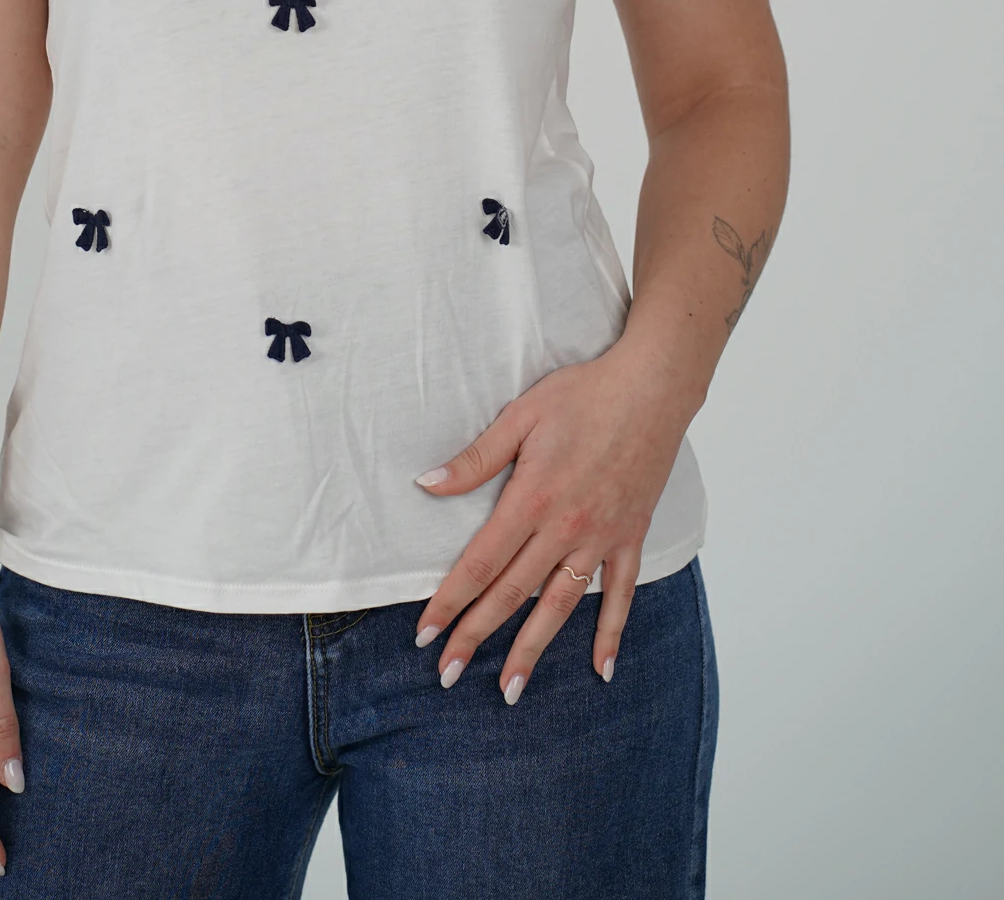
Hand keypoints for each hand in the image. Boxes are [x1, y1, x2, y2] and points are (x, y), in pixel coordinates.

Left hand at [409, 341, 691, 702]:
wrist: (651, 388)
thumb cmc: (583, 395)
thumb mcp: (520, 417)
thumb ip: (475, 459)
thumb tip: (427, 484)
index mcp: (532, 499)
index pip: (480, 564)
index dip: (449, 602)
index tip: (425, 634)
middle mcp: (565, 528)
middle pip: (512, 594)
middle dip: (476, 637)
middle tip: (447, 676)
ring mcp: (601, 538)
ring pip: (560, 607)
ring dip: (532, 650)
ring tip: (509, 690)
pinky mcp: (631, 536)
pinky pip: (621, 595)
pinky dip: (611, 633)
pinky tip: (601, 669)